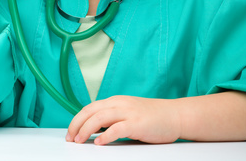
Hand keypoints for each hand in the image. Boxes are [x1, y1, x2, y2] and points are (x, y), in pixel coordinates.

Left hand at [66, 95, 181, 144]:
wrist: (175, 115)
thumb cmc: (152, 117)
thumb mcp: (128, 112)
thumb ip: (113, 118)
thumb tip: (94, 130)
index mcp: (116, 101)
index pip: (90, 108)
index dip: (77, 119)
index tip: (70, 132)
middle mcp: (120, 104)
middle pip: (91, 111)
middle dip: (77, 124)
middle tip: (70, 138)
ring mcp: (128, 112)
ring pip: (100, 118)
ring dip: (86, 130)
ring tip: (79, 141)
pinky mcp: (137, 123)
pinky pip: (117, 128)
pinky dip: (105, 135)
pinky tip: (99, 143)